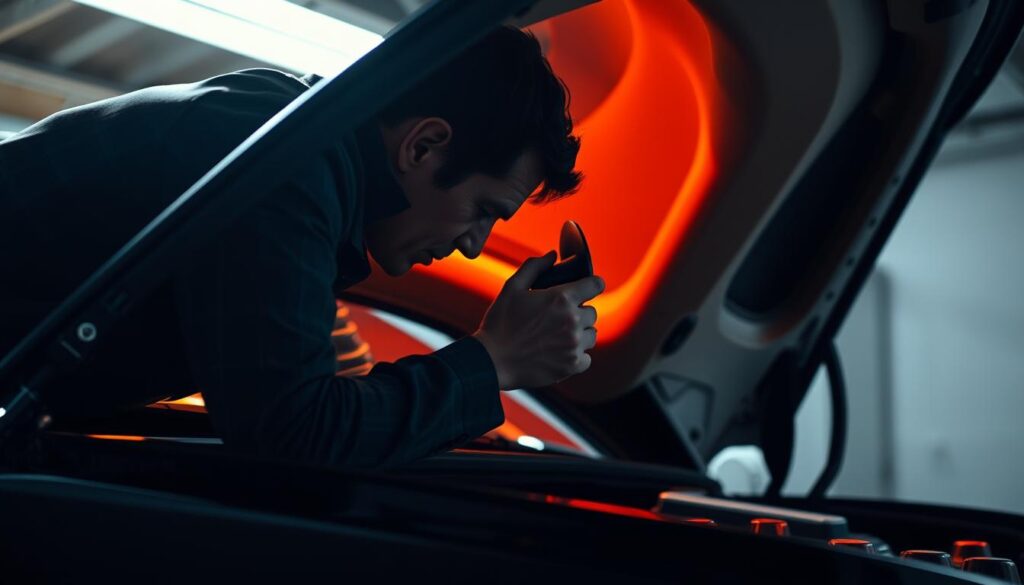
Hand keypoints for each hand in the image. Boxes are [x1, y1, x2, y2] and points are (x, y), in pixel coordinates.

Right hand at [472, 251, 604, 388]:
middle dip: (578, 313)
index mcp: (562, 298)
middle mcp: (572, 321)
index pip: (596, 284)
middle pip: (592, 312)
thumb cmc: (500, 322)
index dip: (592, 285)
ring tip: (557, 337)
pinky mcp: (571, 365)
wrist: (492, 360)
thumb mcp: (512, 287)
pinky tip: (559, 353)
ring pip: (591, 335)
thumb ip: (534, 267)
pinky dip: (576, 356)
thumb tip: (553, 255)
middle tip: (558, 318)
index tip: (586, 289)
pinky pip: (586, 358)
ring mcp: (574, 345)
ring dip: (579, 334)